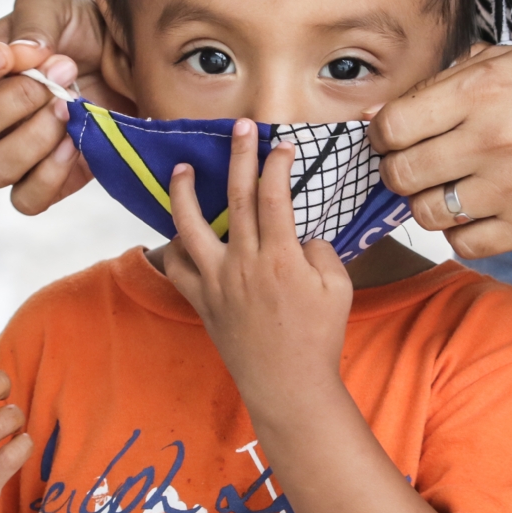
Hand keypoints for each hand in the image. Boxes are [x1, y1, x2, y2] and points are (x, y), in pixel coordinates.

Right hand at [0, 0, 131, 214]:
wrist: (126, 58)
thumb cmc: (80, 28)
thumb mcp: (56, 5)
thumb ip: (33, 20)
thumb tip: (21, 53)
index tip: (5, 55)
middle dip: (18, 98)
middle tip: (63, 71)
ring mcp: (8, 151)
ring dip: (35, 138)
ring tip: (71, 107)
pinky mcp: (43, 181)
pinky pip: (27, 199)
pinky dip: (50, 175)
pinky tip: (76, 143)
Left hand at [161, 120, 353, 406]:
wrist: (288, 386)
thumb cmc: (318, 337)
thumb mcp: (338, 288)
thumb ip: (319, 251)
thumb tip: (299, 235)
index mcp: (281, 259)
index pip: (274, 196)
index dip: (277, 165)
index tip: (282, 145)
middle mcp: (243, 265)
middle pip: (236, 197)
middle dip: (239, 156)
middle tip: (240, 127)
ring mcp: (217, 283)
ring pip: (191, 226)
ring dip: (184, 192)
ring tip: (183, 168)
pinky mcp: (202, 302)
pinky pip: (178, 267)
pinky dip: (173, 245)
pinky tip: (177, 229)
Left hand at [370, 40, 511, 258]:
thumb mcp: (508, 58)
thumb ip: (446, 83)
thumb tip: (384, 112)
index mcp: (480, 90)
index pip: (391, 127)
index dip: (383, 135)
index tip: (393, 138)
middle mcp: (492, 140)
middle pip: (401, 175)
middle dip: (398, 171)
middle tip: (416, 165)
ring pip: (427, 213)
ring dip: (428, 202)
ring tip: (450, 187)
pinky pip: (465, 245)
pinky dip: (460, 232)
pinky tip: (475, 211)